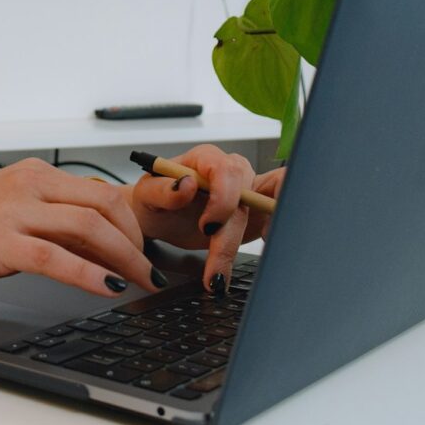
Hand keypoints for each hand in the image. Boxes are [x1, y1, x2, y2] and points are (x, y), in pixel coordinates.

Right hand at [0, 158, 158, 298]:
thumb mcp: (12, 218)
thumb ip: (52, 225)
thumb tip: (100, 247)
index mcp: (34, 175)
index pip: (100, 190)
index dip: (131, 222)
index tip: (143, 249)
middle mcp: (28, 184)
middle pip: (104, 203)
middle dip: (136, 239)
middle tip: (150, 268)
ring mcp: (14, 211)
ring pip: (89, 227)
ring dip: (125, 258)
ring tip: (141, 281)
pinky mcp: (0, 242)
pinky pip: (57, 257)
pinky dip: (90, 274)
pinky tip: (108, 288)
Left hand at [129, 146, 284, 290]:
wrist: (159, 217)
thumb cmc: (153, 200)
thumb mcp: (147, 195)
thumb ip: (163, 190)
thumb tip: (186, 184)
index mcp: (206, 159)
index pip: (227, 171)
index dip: (223, 200)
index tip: (206, 226)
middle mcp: (231, 171)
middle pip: (250, 195)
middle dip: (233, 234)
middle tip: (215, 265)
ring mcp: (247, 190)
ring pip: (270, 206)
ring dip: (265, 234)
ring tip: (241, 260)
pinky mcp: (256, 212)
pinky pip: (278, 214)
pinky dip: (275, 233)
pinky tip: (262, 252)